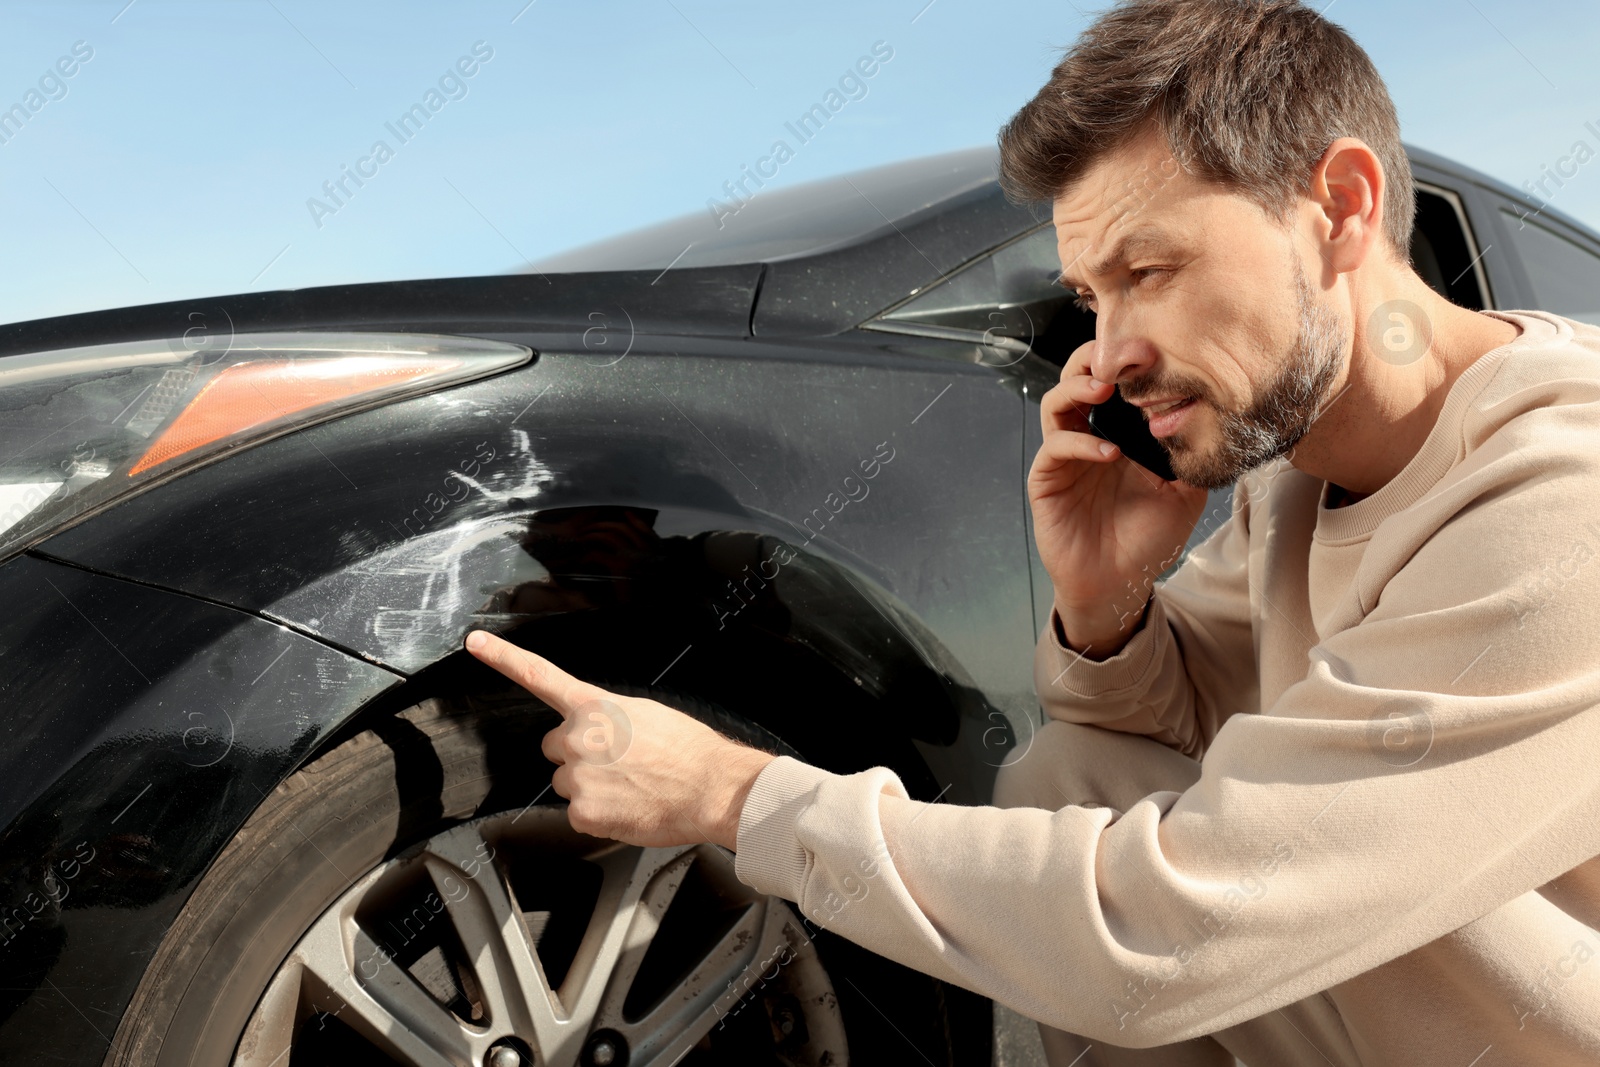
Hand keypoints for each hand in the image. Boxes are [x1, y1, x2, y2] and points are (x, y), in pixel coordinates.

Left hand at [464, 630, 776, 848]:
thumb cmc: (690, 752)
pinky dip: (600, 817)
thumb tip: (601, 734)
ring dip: (590, 788)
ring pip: (567, 784)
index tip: (475, 643)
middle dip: (578, 756)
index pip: (539, 675)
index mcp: (596, 707)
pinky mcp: (582, 813)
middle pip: (555, 748)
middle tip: (617, 765)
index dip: (503, 658)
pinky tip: (629, 808)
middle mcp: (579, 737)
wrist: (712, 787)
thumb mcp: (648, 715)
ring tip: (631, 788)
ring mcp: (577, 776)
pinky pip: (579, 817)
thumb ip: (611, 719)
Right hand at [1029, 340, 1207, 653]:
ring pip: (1056, 402)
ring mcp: (1065, 456)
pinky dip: (1079, 444)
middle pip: (1076, 376)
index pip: (1114, 379)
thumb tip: (1212, 414)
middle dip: (1095, 357)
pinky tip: (1109, 453)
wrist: (1119, 583)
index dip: (1126, 358)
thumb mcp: (1186, 492)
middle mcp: (1087, 435)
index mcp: (1118, 431)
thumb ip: (1192, 453)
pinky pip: (1055, 448)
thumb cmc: (1148, 538)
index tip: (1152, 348)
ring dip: (1077, 388)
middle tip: (1124, 355)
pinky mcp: (1047, 480)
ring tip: (1104, 388)